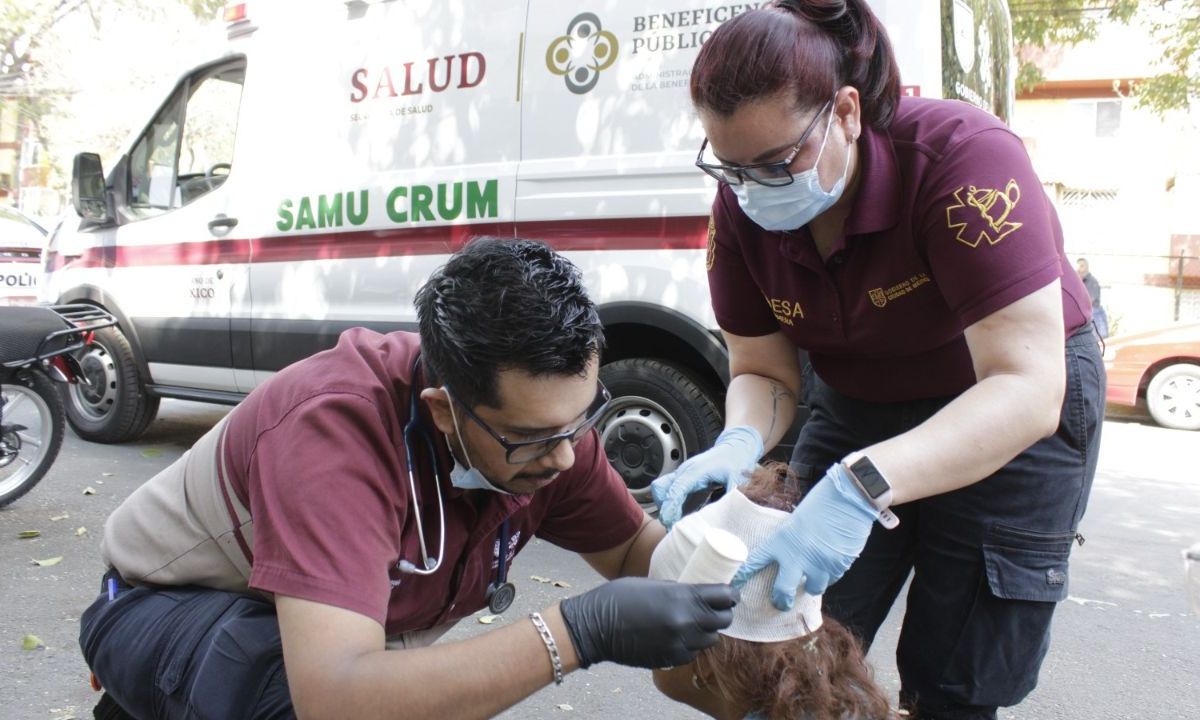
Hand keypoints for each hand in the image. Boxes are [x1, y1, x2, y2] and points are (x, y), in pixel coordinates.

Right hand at [559, 577, 738, 668]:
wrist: (596, 626)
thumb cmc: (620, 597)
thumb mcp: (654, 584)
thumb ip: (679, 590)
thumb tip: (698, 593)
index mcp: (683, 596)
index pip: (724, 597)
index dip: (730, 595)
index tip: (729, 594)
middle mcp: (686, 621)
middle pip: (723, 620)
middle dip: (722, 613)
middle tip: (716, 608)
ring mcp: (680, 643)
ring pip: (710, 639)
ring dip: (707, 631)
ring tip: (696, 623)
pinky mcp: (671, 659)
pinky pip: (693, 653)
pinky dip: (691, 645)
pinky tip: (680, 637)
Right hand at [650, 426, 762, 527]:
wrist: (735, 447)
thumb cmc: (735, 460)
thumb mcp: (737, 477)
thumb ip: (732, 494)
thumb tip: (730, 512)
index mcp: (695, 471)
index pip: (675, 489)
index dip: (670, 507)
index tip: (669, 521)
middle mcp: (684, 471)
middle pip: (661, 489)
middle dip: (663, 508)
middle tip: (672, 525)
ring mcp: (682, 474)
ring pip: (661, 490)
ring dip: (664, 505)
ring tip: (674, 522)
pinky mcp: (684, 479)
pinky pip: (668, 491)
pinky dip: (669, 503)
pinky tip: (679, 515)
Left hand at [732, 463, 878, 609]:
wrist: (849, 497)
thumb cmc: (822, 502)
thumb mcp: (796, 520)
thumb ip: (789, 541)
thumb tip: (788, 558)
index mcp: (781, 540)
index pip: (756, 561)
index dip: (743, 575)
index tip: (734, 585)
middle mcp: (798, 556)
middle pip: (783, 591)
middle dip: (781, 601)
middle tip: (780, 603)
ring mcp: (819, 564)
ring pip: (811, 588)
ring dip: (810, 585)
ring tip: (812, 577)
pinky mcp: (839, 567)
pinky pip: (832, 580)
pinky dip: (829, 575)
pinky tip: (829, 564)